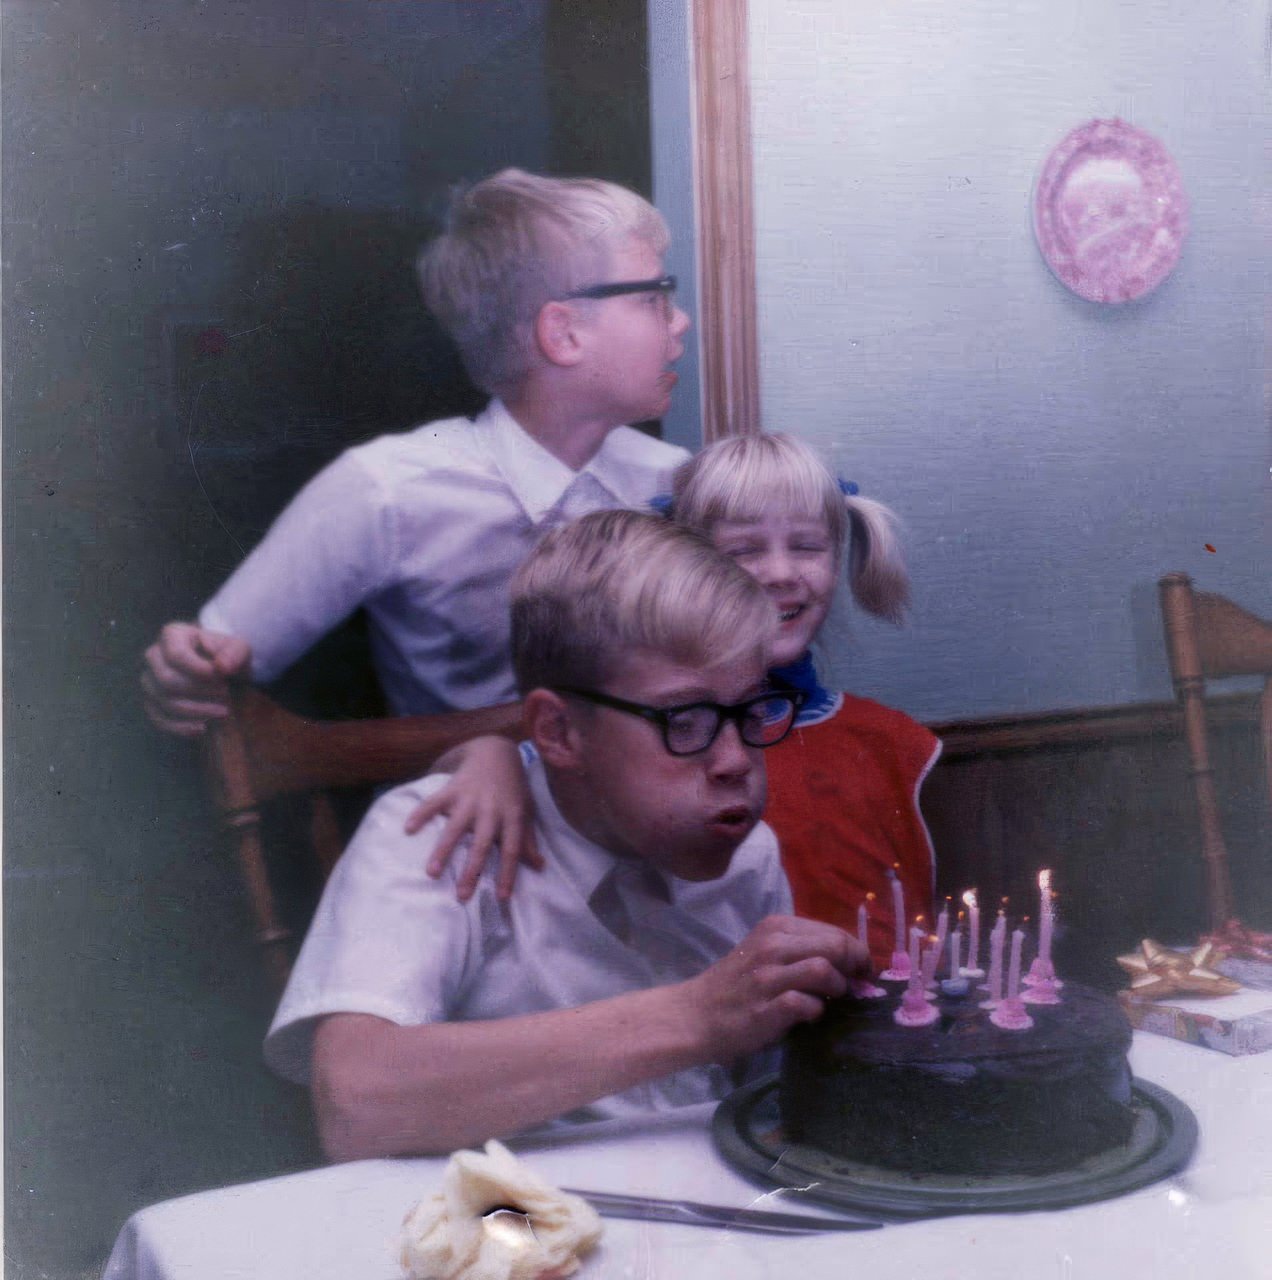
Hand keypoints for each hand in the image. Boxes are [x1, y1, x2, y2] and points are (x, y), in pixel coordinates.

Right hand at [140, 622, 251, 736]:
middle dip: (200, 692)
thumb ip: (234, 654)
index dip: (200, 671)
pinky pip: (158, 719)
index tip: (223, 679)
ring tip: (223, 711)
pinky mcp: (151, 703)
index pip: (176, 655)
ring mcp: (149, 681)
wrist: (226, 678)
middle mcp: (154, 655)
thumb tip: (220, 667)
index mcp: (173, 634)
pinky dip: (181, 727)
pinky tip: (203, 728)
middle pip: (167, 680)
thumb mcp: (240, 650)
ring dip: (197, 711)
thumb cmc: (230, 659)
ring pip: (163, 701)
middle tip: (226, 694)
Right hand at [403, 736, 544, 900]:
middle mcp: (491, 809)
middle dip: (472, 870)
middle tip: (462, 896)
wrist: (496, 750)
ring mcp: (471, 798)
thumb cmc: (513, 787)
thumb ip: (528, 839)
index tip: (502, 897)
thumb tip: (539, 866)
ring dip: (443, 850)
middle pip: (482, 844)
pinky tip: (409, 828)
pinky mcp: (453, 787)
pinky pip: (435, 801)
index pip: (512, 849)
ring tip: (431, 872)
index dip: (508, 873)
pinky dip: (421, 813)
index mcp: (512, 816)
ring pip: (456, 827)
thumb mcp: (525, 810)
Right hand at [684, 915, 868, 1062]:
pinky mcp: (765, 1007)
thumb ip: (800, 950)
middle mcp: (772, 945)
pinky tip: (809, 1016)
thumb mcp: (764, 952)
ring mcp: (767, 976)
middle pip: (834, 945)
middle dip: (855, 966)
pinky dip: (816, 1011)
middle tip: (859, 985)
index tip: (863, 969)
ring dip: (837, 988)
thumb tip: (848, 961)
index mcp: (775, 927)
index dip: (856, 950)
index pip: (832, 931)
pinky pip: (807, 1004)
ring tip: (831, 1000)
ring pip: (824, 969)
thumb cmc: (735, 985)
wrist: (695, 1015)